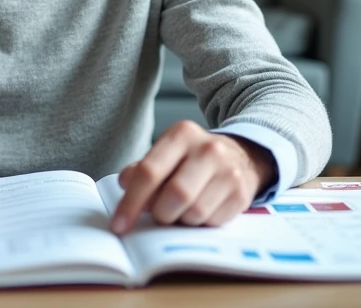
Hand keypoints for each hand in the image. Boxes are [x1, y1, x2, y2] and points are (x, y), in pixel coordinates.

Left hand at [110, 121, 274, 233]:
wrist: (241, 157)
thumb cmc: (192, 161)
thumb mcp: (166, 154)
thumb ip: (142, 170)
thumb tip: (125, 186)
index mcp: (182, 134)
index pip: (149, 171)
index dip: (131, 202)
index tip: (119, 225)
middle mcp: (208, 149)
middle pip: (174, 195)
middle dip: (161, 213)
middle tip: (160, 214)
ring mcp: (228, 171)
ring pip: (194, 213)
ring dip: (182, 220)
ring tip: (183, 208)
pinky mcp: (241, 194)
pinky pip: (212, 222)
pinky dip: (200, 224)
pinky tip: (202, 208)